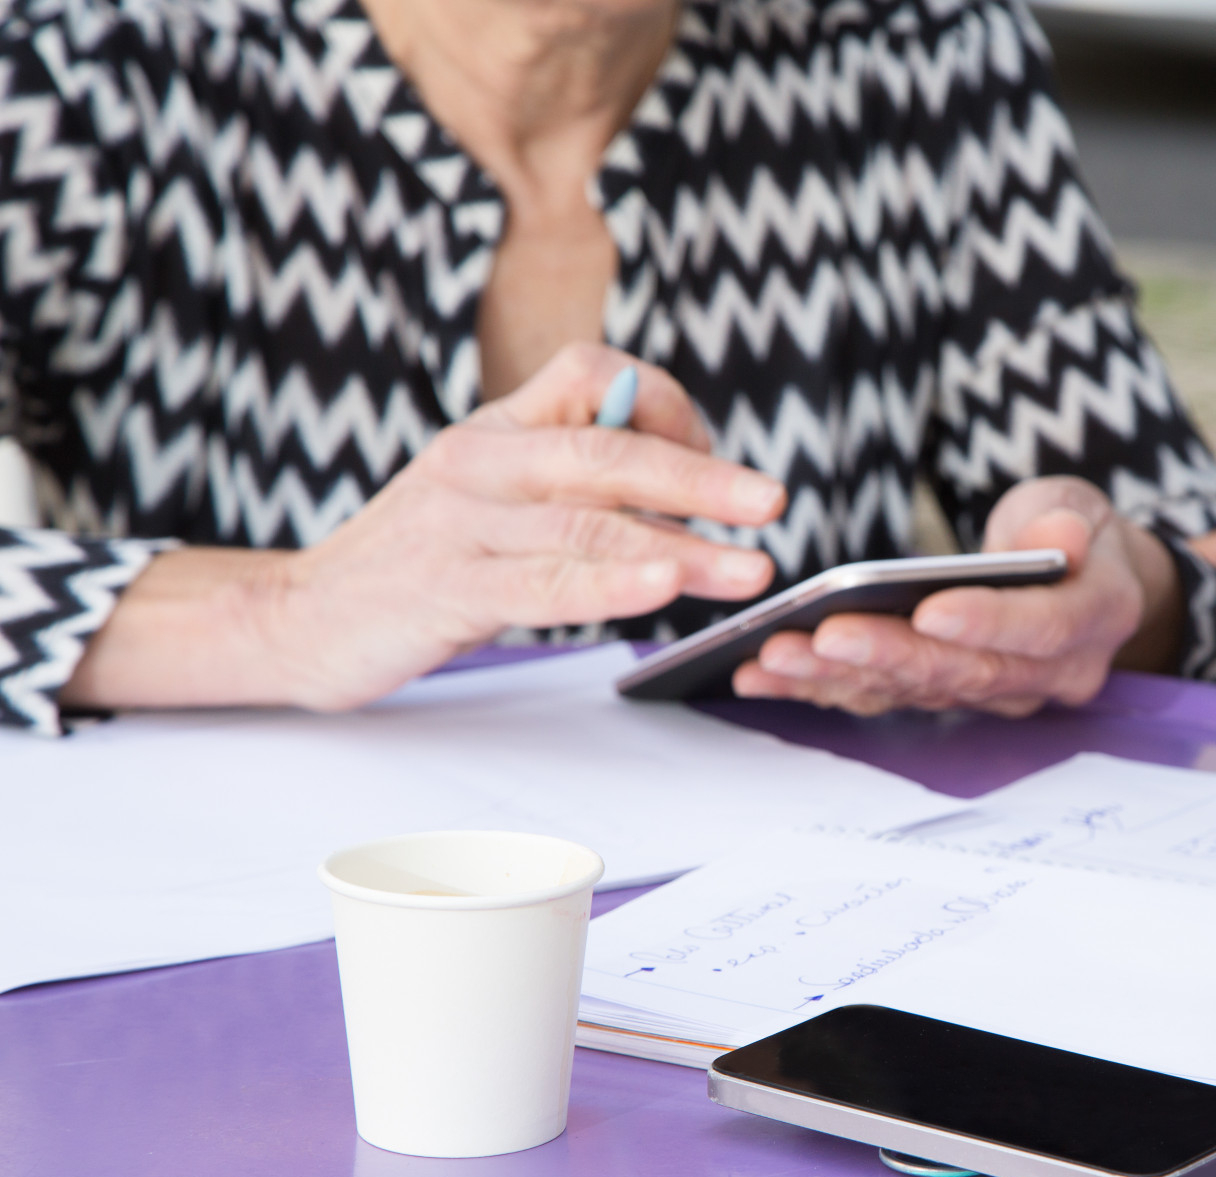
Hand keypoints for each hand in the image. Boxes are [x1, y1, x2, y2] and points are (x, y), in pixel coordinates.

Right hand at [64, 345, 786, 711]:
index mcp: (497, 427)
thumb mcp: (495, 502)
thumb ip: (570, 482)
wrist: (296, 616)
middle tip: (772, 501)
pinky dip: (608, 583)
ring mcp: (458, 523)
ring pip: (586, 521)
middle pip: (606, 448)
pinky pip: (540, 581)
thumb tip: (681, 478)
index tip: (715, 461)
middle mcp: (479, 459)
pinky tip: (661, 589)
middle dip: (701, 477)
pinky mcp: (444, 588)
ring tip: (748, 570)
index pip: (593, 374)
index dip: (666, 407)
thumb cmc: (419, 562)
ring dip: (680, 546)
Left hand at [731, 476, 1181, 716]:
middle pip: (964, 671)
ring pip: (915, 691)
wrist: (1083, 580)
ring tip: (774, 654)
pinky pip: (884, 696)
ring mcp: (994, 694)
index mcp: (1094, 620)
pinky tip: (763, 672)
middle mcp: (1048, 675)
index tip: (928, 609)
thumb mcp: (1080, 505)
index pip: (1040, 629)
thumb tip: (1056, 537)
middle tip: (822, 635)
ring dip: (841, 677)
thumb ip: (1066, 520)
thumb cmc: (1074, 533)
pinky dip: (823, 686)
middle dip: (888, 654)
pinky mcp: (946, 695)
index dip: (985, 622)